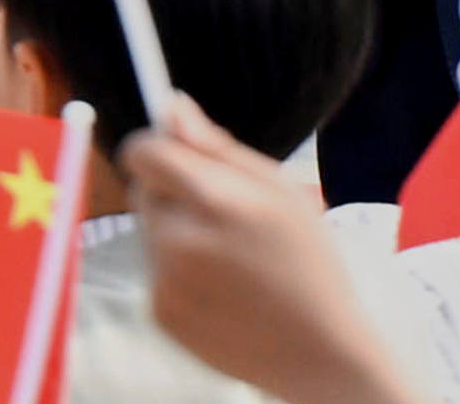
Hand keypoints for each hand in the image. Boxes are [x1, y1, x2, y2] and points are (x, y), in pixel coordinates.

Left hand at [122, 99, 434, 403]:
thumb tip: (171, 105)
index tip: (177, 152)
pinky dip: (176, 270)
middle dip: (171, 190)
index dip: (156, 145)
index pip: (143, 152)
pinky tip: (220, 286)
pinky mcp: (158, 314)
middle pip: (144, 189)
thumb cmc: (310, 263)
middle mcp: (179, 241)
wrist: (317, 354)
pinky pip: (154, 270)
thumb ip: (218, 146)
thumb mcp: (280, 191)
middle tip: (222, 214)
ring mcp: (164, 282)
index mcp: (215, 201)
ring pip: (149, 229)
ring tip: (228, 255)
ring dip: (174, 230)